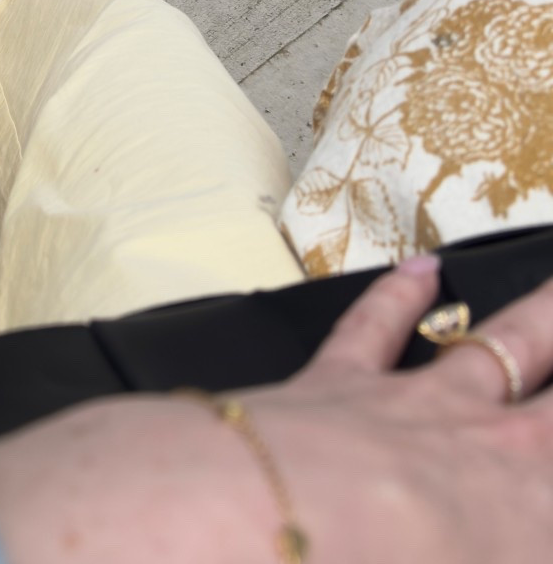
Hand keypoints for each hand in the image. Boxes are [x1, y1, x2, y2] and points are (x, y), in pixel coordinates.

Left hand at [241, 253, 552, 562]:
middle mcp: (500, 449)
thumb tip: (511, 547)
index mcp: (538, 517)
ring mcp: (422, 402)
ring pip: (507, 342)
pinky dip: (400, 295)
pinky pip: (379, 326)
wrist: (277, 528)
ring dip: (549, 313)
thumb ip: (510, 550)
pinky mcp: (342, 379)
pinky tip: (423, 267)